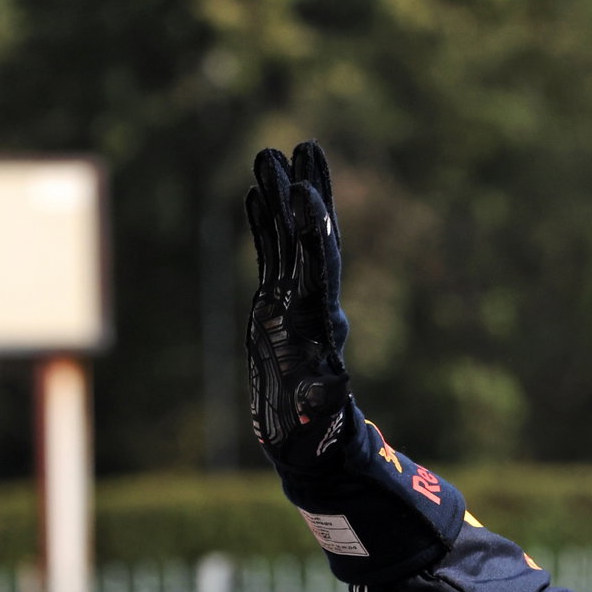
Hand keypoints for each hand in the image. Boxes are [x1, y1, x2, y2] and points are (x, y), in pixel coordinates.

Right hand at [245, 141, 353, 466]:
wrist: (310, 445)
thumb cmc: (314, 438)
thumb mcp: (318, 421)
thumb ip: (323, 399)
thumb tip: (334, 384)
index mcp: (320, 324)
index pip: (320, 266)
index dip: (314, 229)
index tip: (306, 192)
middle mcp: (311, 303)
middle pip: (313, 238)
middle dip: (308, 193)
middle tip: (307, 146)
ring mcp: (295, 301)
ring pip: (290, 239)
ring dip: (282, 197)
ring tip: (271, 152)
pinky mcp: (277, 307)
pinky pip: (272, 256)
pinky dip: (264, 225)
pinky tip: (257, 193)